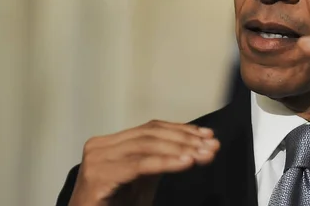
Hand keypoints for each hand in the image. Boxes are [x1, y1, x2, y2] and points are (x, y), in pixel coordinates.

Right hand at [68, 120, 219, 205]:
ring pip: (147, 145)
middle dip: (186, 140)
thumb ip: (163, 160)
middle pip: (151, 134)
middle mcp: (101, 146)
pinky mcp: (98, 175)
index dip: (182, 130)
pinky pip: (139, 165)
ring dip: (181, 150)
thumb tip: (197, 147)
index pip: (152, 128)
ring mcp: (97, 159)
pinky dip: (166, 162)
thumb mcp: (144, 180)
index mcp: (111, 143)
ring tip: (203, 155)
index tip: (208, 135)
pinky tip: (186, 163)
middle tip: (211, 146)